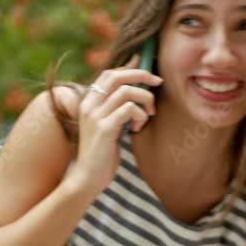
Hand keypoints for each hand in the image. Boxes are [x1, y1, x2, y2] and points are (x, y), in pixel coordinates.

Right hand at [67, 53, 161, 197]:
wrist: (87, 178)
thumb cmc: (100, 153)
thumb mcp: (106, 124)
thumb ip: (115, 107)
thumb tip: (133, 90)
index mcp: (88, 102)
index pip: (109, 73)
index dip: (130, 68)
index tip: (148, 72)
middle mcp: (89, 105)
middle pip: (117, 76)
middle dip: (142, 75)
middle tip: (158, 83)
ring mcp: (95, 116)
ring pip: (126, 91)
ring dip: (145, 99)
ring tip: (148, 114)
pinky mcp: (105, 128)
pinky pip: (129, 109)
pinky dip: (140, 115)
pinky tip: (138, 128)